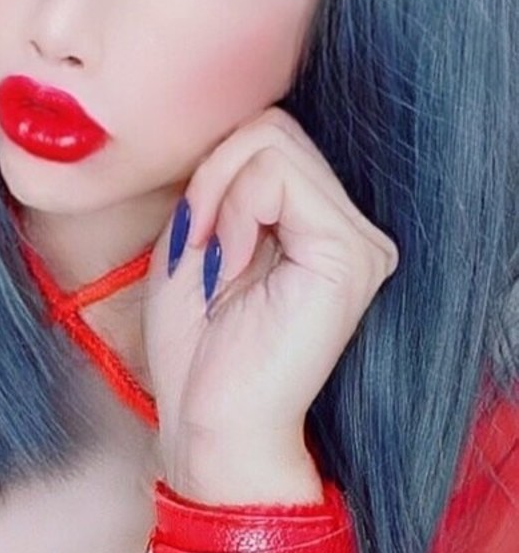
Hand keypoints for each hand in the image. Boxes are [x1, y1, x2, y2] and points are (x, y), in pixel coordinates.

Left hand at [144, 108, 398, 503]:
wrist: (210, 426)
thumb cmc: (198, 350)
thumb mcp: (195, 241)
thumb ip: (219, 182)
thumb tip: (234, 130)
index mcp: (317, 224)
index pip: (266, 135)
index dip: (212, 171)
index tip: (193, 235)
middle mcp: (350, 227)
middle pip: (271, 127)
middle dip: (213, 176)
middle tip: (201, 244)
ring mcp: (359, 241)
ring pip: (272, 140)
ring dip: (219, 193)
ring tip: (217, 258)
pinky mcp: (351, 255)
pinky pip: (278, 174)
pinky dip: (233, 208)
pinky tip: (231, 264)